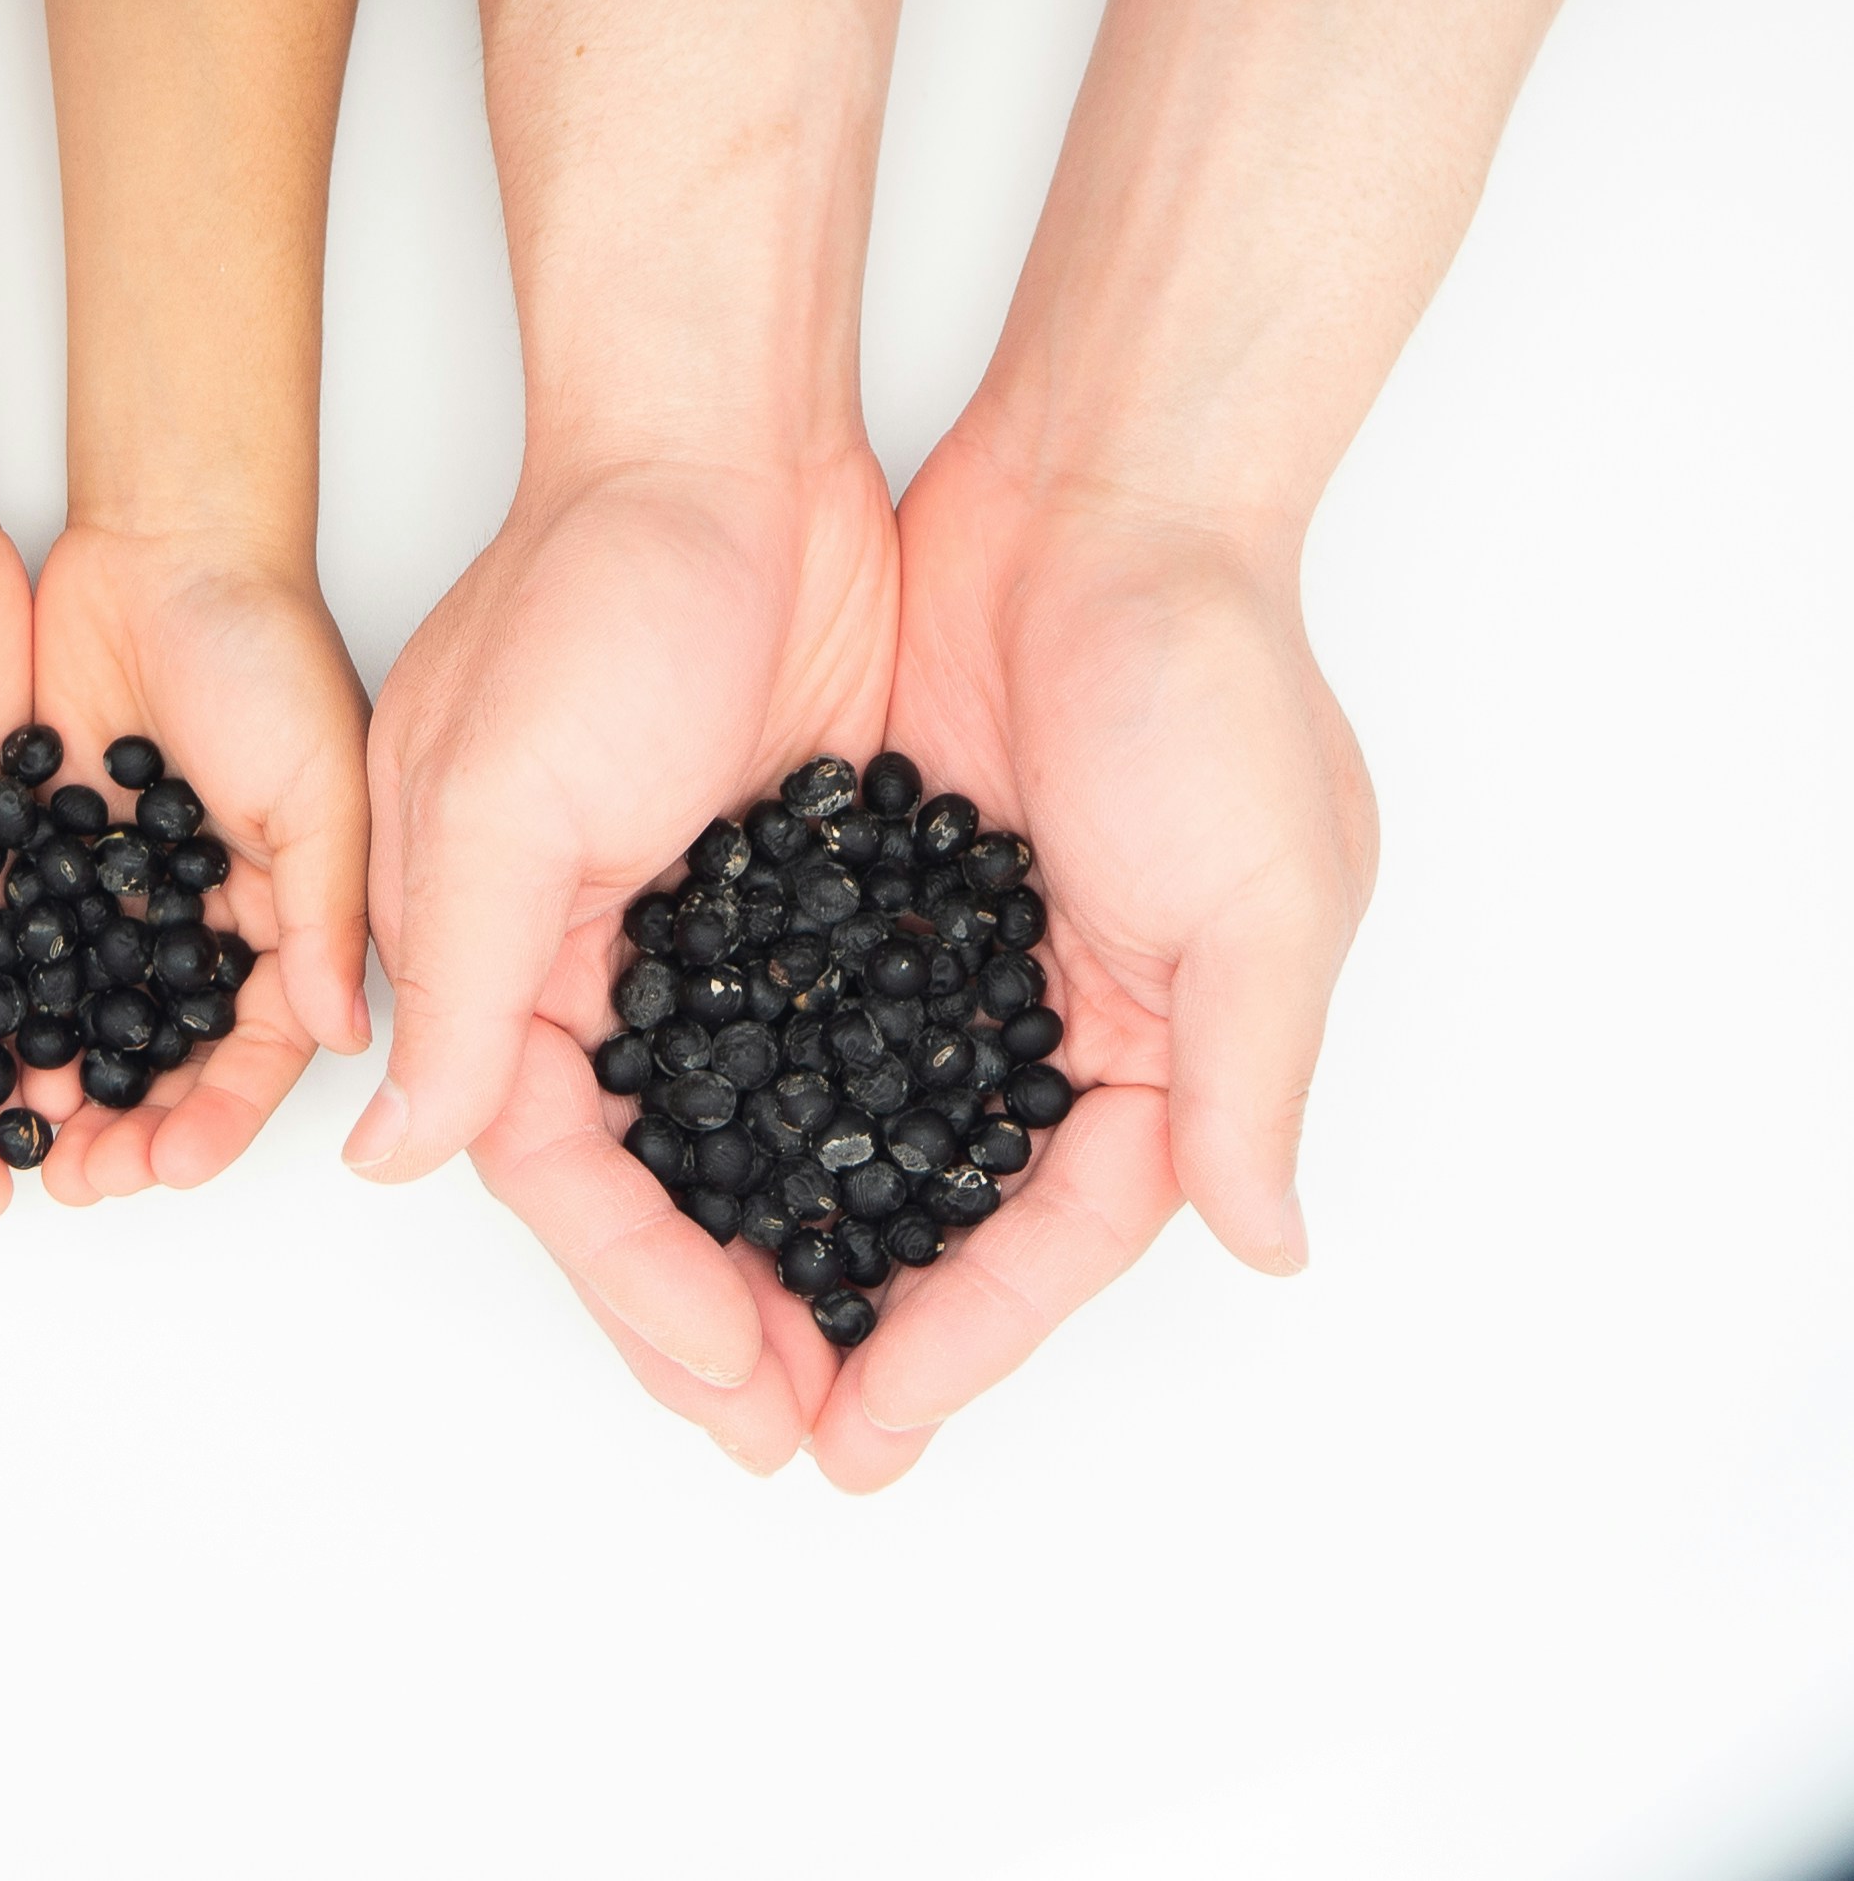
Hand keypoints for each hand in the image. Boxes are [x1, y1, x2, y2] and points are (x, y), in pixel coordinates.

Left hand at [27, 523, 370, 1204]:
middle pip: (156, 1057)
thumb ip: (324, 914)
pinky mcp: (36, 852)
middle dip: (120, 1128)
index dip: (214, 1119)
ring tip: (5, 1145)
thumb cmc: (265, 649)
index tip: (162, 1168)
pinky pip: (8, 949)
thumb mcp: (319, 787)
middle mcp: (195, 919)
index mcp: (278, 917)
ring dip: (44, 1089)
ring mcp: (111, 891)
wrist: (162, 543)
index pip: (250, 1051)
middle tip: (73, 1182)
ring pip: (76, 1020)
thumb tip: (344, 1036)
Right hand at [358, 443, 898, 1473]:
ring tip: (853, 1363)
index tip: (730, 1385)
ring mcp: (686, 925)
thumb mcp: (495, 789)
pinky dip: (855, 1137)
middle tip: (795, 1430)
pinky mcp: (790, 880)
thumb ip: (459, 981)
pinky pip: (820, 1049)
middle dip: (704, 1314)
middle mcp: (575, 958)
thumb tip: (392, 1157)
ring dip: (782, 1250)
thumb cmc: (592, 591)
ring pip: (731, 1138)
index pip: (549, 1169)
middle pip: (638, 1182)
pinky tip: (909, 1210)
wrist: (731, 443)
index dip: (633, 1288)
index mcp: (488, 953)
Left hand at [798, 423, 1377, 1490]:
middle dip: (855, 1316)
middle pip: (938, 1210)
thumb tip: (1267, 1247)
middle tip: (760, 1422)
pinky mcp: (860, 870)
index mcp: (1160, 1047)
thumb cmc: (1208, 677)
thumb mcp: (1267, 895)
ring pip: (849, 1129)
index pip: (1049, 1240)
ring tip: (693, 1326)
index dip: (960, 1342)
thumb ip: (1251, 1078)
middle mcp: (1051, 1018)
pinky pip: (787, 1011)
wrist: (1100, 488)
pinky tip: (657, 1154)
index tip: (860, 1435)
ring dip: (778, 1225)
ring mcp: (947, 945)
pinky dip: (733, 1085)